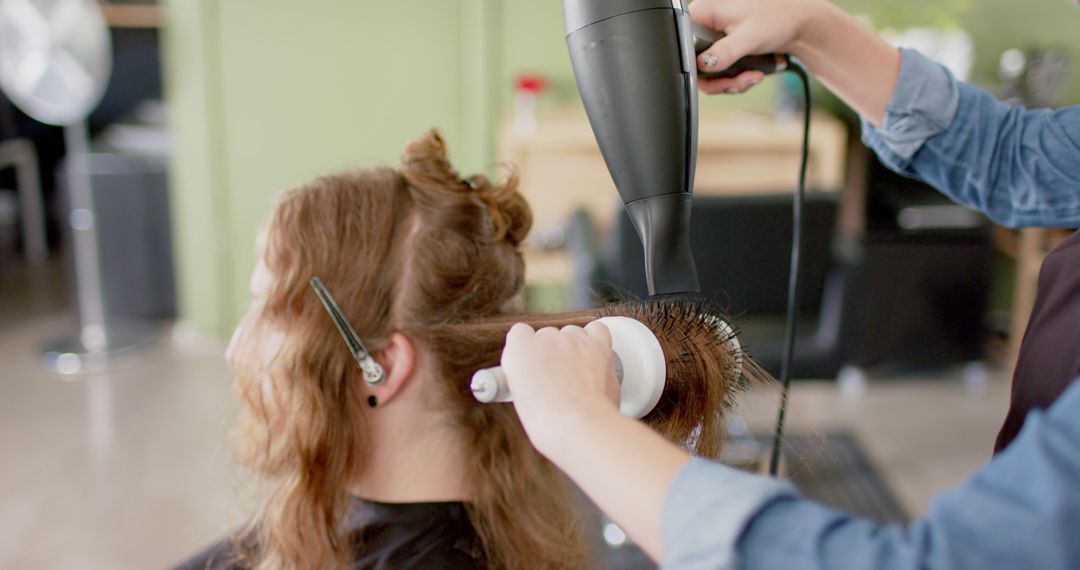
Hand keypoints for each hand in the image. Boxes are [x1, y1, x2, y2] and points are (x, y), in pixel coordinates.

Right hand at [500, 322, 620, 454]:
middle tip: (555, 379)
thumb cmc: (549, 421)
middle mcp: (546, 337)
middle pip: (548, 334)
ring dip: (573, 348)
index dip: (527, 351)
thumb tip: (532, 377)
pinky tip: (593, 354)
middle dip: (551, 353)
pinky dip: (595, 339)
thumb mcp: (520, 398)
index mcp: (519, 350)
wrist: (578, 425)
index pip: (519, 333)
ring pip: (572, 332)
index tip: (531, 365)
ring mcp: (574, 339)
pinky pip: (597, 330)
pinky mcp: (598, 346)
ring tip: (576, 374)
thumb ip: (524, 377)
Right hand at [690, 0, 823, 93]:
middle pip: (695, 64)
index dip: (695, 64)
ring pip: (709, 72)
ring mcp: (715, 39)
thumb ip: (725, 52)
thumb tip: (703, 66)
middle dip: (719, 79)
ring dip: (730, 82)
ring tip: (751, 77)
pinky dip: (736, 79)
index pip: (682, 43)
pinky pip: (721, 72)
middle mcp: (706, 24)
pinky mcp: (725, 50)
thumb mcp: (749, 37)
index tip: (715, 74)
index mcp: (704, 12)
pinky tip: (752, 74)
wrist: (801, 25)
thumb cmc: (778, 18)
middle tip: (737, 82)